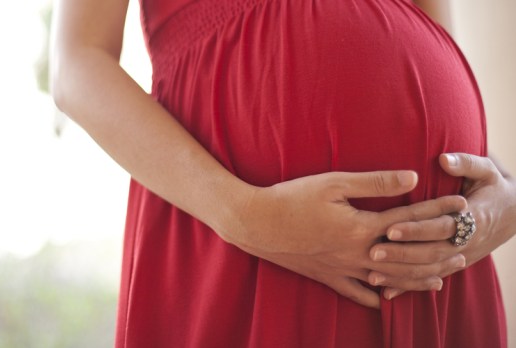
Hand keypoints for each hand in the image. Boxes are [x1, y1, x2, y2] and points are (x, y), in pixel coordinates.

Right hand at [220, 170, 465, 308]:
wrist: (256, 223)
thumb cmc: (292, 198)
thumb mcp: (333, 183)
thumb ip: (374, 183)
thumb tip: (411, 179)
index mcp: (362, 227)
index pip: (410, 218)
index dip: (437, 210)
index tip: (459, 204)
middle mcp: (358, 253)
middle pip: (408, 256)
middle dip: (438, 250)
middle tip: (461, 246)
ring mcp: (342, 268)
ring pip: (389, 278)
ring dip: (417, 278)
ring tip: (440, 278)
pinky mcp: (326, 276)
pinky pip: (356, 292)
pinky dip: (375, 296)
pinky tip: (385, 299)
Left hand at [367, 153, 515, 299]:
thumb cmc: (494, 186)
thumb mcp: (487, 170)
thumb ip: (466, 163)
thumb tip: (443, 159)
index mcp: (472, 218)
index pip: (440, 226)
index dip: (416, 229)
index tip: (390, 228)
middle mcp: (466, 242)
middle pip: (431, 252)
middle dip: (401, 254)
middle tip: (372, 252)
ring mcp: (460, 257)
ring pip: (429, 271)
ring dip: (401, 275)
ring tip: (372, 274)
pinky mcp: (453, 265)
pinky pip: (430, 279)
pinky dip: (408, 287)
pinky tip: (386, 294)